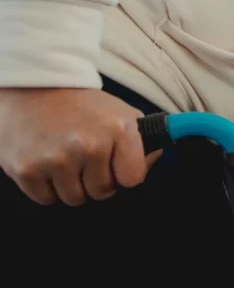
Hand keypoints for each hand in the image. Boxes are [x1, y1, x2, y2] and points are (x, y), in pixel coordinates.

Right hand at [0, 88, 161, 205]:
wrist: (33, 88)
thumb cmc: (82, 105)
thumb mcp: (121, 113)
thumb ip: (141, 140)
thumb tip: (153, 158)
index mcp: (119, 130)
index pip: (133, 178)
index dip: (123, 175)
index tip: (115, 168)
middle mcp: (89, 145)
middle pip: (102, 191)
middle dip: (95, 180)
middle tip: (83, 160)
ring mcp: (57, 159)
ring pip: (74, 198)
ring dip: (70, 186)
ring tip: (64, 160)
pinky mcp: (27, 169)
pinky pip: (46, 199)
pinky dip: (46, 188)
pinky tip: (46, 165)